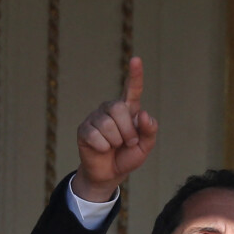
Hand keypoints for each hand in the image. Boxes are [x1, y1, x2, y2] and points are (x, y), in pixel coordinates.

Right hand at [73, 57, 157, 201]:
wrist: (109, 174)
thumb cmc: (127, 156)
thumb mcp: (145, 146)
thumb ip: (150, 131)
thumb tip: (143, 114)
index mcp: (128, 110)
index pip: (132, 89)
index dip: (135, 75)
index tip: (136, 59)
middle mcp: (110, 109)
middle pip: (119, 108)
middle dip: (128, 131)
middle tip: (128, 143)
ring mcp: (95, 118)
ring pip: (107, 124)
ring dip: (116, 141)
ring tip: (115, 147)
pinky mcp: (84, 129)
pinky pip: (96, 136)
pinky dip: (103, 147)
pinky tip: (102, 149)